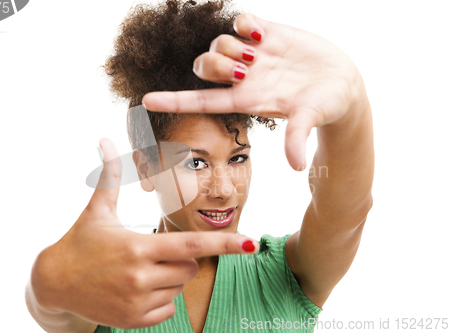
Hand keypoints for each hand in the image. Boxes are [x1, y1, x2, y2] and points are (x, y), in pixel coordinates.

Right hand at [31, 138, 258, 329]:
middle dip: (183, 258)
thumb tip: (106, 139)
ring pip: (180, 288)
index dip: (225, 244)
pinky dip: (162, 298)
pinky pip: (169, 308)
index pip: (192, 245)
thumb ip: (109, 175)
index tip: (252, 244)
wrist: (54, 282)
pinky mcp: (134, 320)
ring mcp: (137, 302)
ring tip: (140, 270)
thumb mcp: (97, 209)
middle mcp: (140, 278)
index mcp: (138, 248)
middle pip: (192, 267)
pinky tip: (137, 287)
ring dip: (171, 277)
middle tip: (156, 251)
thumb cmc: (80, 240)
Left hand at [142, 13, 365, 170]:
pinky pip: (241, 21)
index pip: (201, 100)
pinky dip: (244, 23)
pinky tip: (262, 33)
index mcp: (245, 100)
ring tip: (258, 52)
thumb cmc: (326, 105)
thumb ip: (299, 137)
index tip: (144, 101)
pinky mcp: (267, 33)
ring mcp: (253, 54)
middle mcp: (244, 78)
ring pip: (218, 43)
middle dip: (214, 65)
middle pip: (204, 66)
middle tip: (245, 69)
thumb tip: (297, 167)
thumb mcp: (310, 118)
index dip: (173, 100)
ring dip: (229, 45)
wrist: (343, 82)